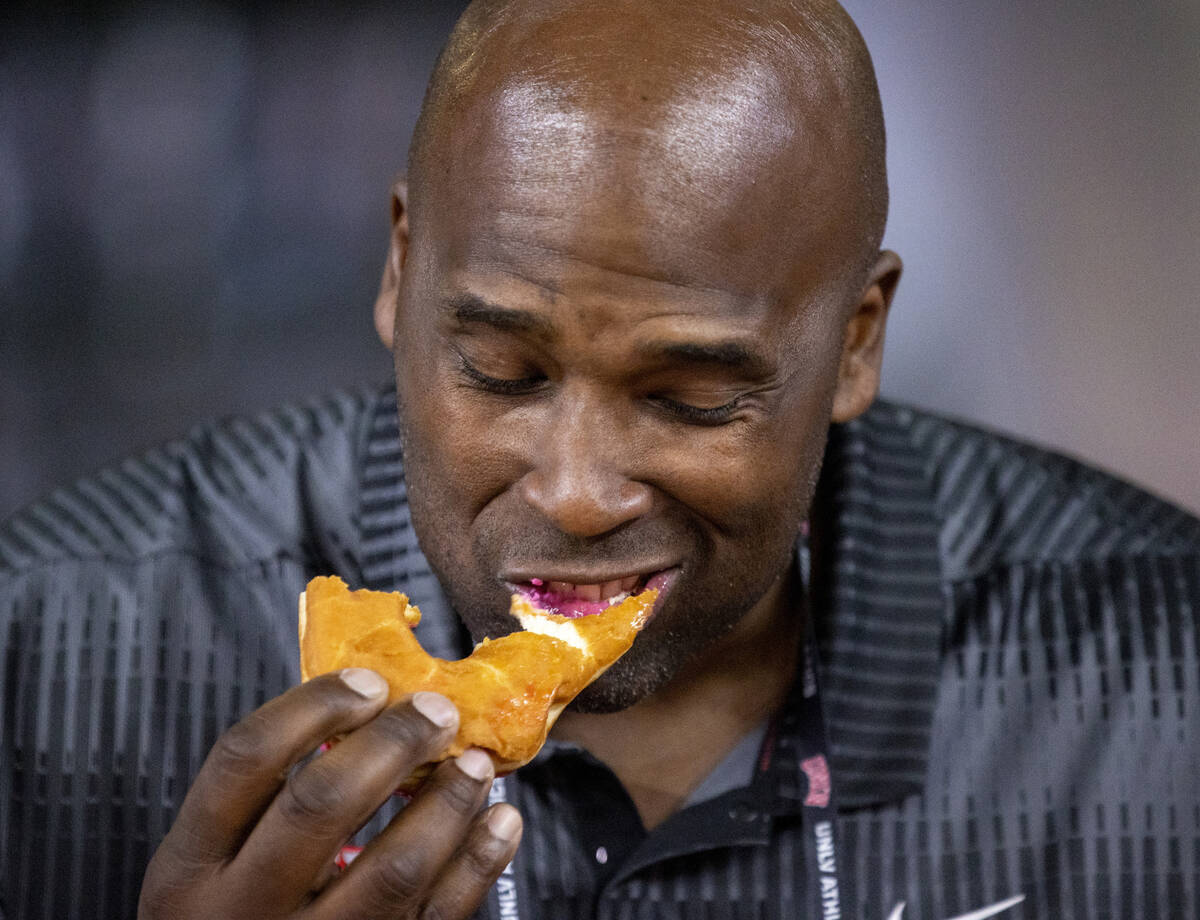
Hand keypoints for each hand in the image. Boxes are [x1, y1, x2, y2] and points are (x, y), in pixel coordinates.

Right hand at [138, 669, 521, 919]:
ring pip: (393, 868)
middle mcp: (239, 911)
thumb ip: (269, 803)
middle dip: (393, 744)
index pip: (245, 758)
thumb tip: (368, 708)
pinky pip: (435, 915)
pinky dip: (478, 862)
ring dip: (447, 803)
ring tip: (476, 763)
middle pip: (321, 803)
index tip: (369, 681)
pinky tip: (498, 822)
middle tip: (438, 711)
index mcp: (189, 868)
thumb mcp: (218, 867)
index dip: (312, 706)